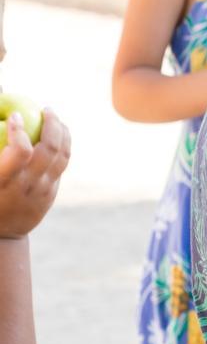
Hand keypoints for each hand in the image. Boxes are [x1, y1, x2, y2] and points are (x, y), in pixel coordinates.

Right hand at [0, 109, 70, 239]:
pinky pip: (62, 164)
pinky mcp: (52, 192)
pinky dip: (64, 145)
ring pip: (62, 155)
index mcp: (6, 181)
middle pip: (49, 149)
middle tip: (47, 109)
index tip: (15, 116)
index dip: (18, 131)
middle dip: (51, 125)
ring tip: (54, 117)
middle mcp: (28, 185)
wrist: (0, 235)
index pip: (20, 152)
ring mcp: (44, 189)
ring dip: (62, 133)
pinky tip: (59, 134)